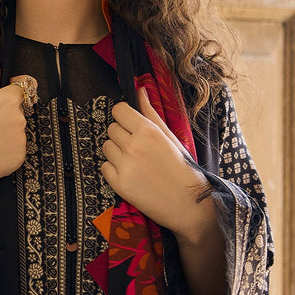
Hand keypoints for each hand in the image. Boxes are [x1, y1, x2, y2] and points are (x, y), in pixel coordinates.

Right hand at [0, 54, 27, 194]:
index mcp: (8, 100)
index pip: (23, 88)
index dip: (11, 93)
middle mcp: (20, 118)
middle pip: (18, 111)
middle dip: (5, 116)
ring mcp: (21, 140)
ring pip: (17, 132)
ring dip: (6, 134)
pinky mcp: (20, 158)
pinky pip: (17, 150)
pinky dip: (6, 152)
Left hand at [101, 88, 215, 243]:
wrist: (189, 204)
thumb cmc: (183, 168)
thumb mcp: (170, 137)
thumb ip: (151, 114)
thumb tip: (140, 91)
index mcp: (148, 132)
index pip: (118, 111)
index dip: (124, 117)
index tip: (130, 125)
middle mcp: (134, 146)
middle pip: (111, 129)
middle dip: (121, 135)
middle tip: (137, 147)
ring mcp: (125, 166)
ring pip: (106, 147)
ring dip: (116, 152)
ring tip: (135, 162)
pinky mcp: (119, 184)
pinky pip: (104, 167)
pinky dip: (114, 170)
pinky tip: (131, 174)